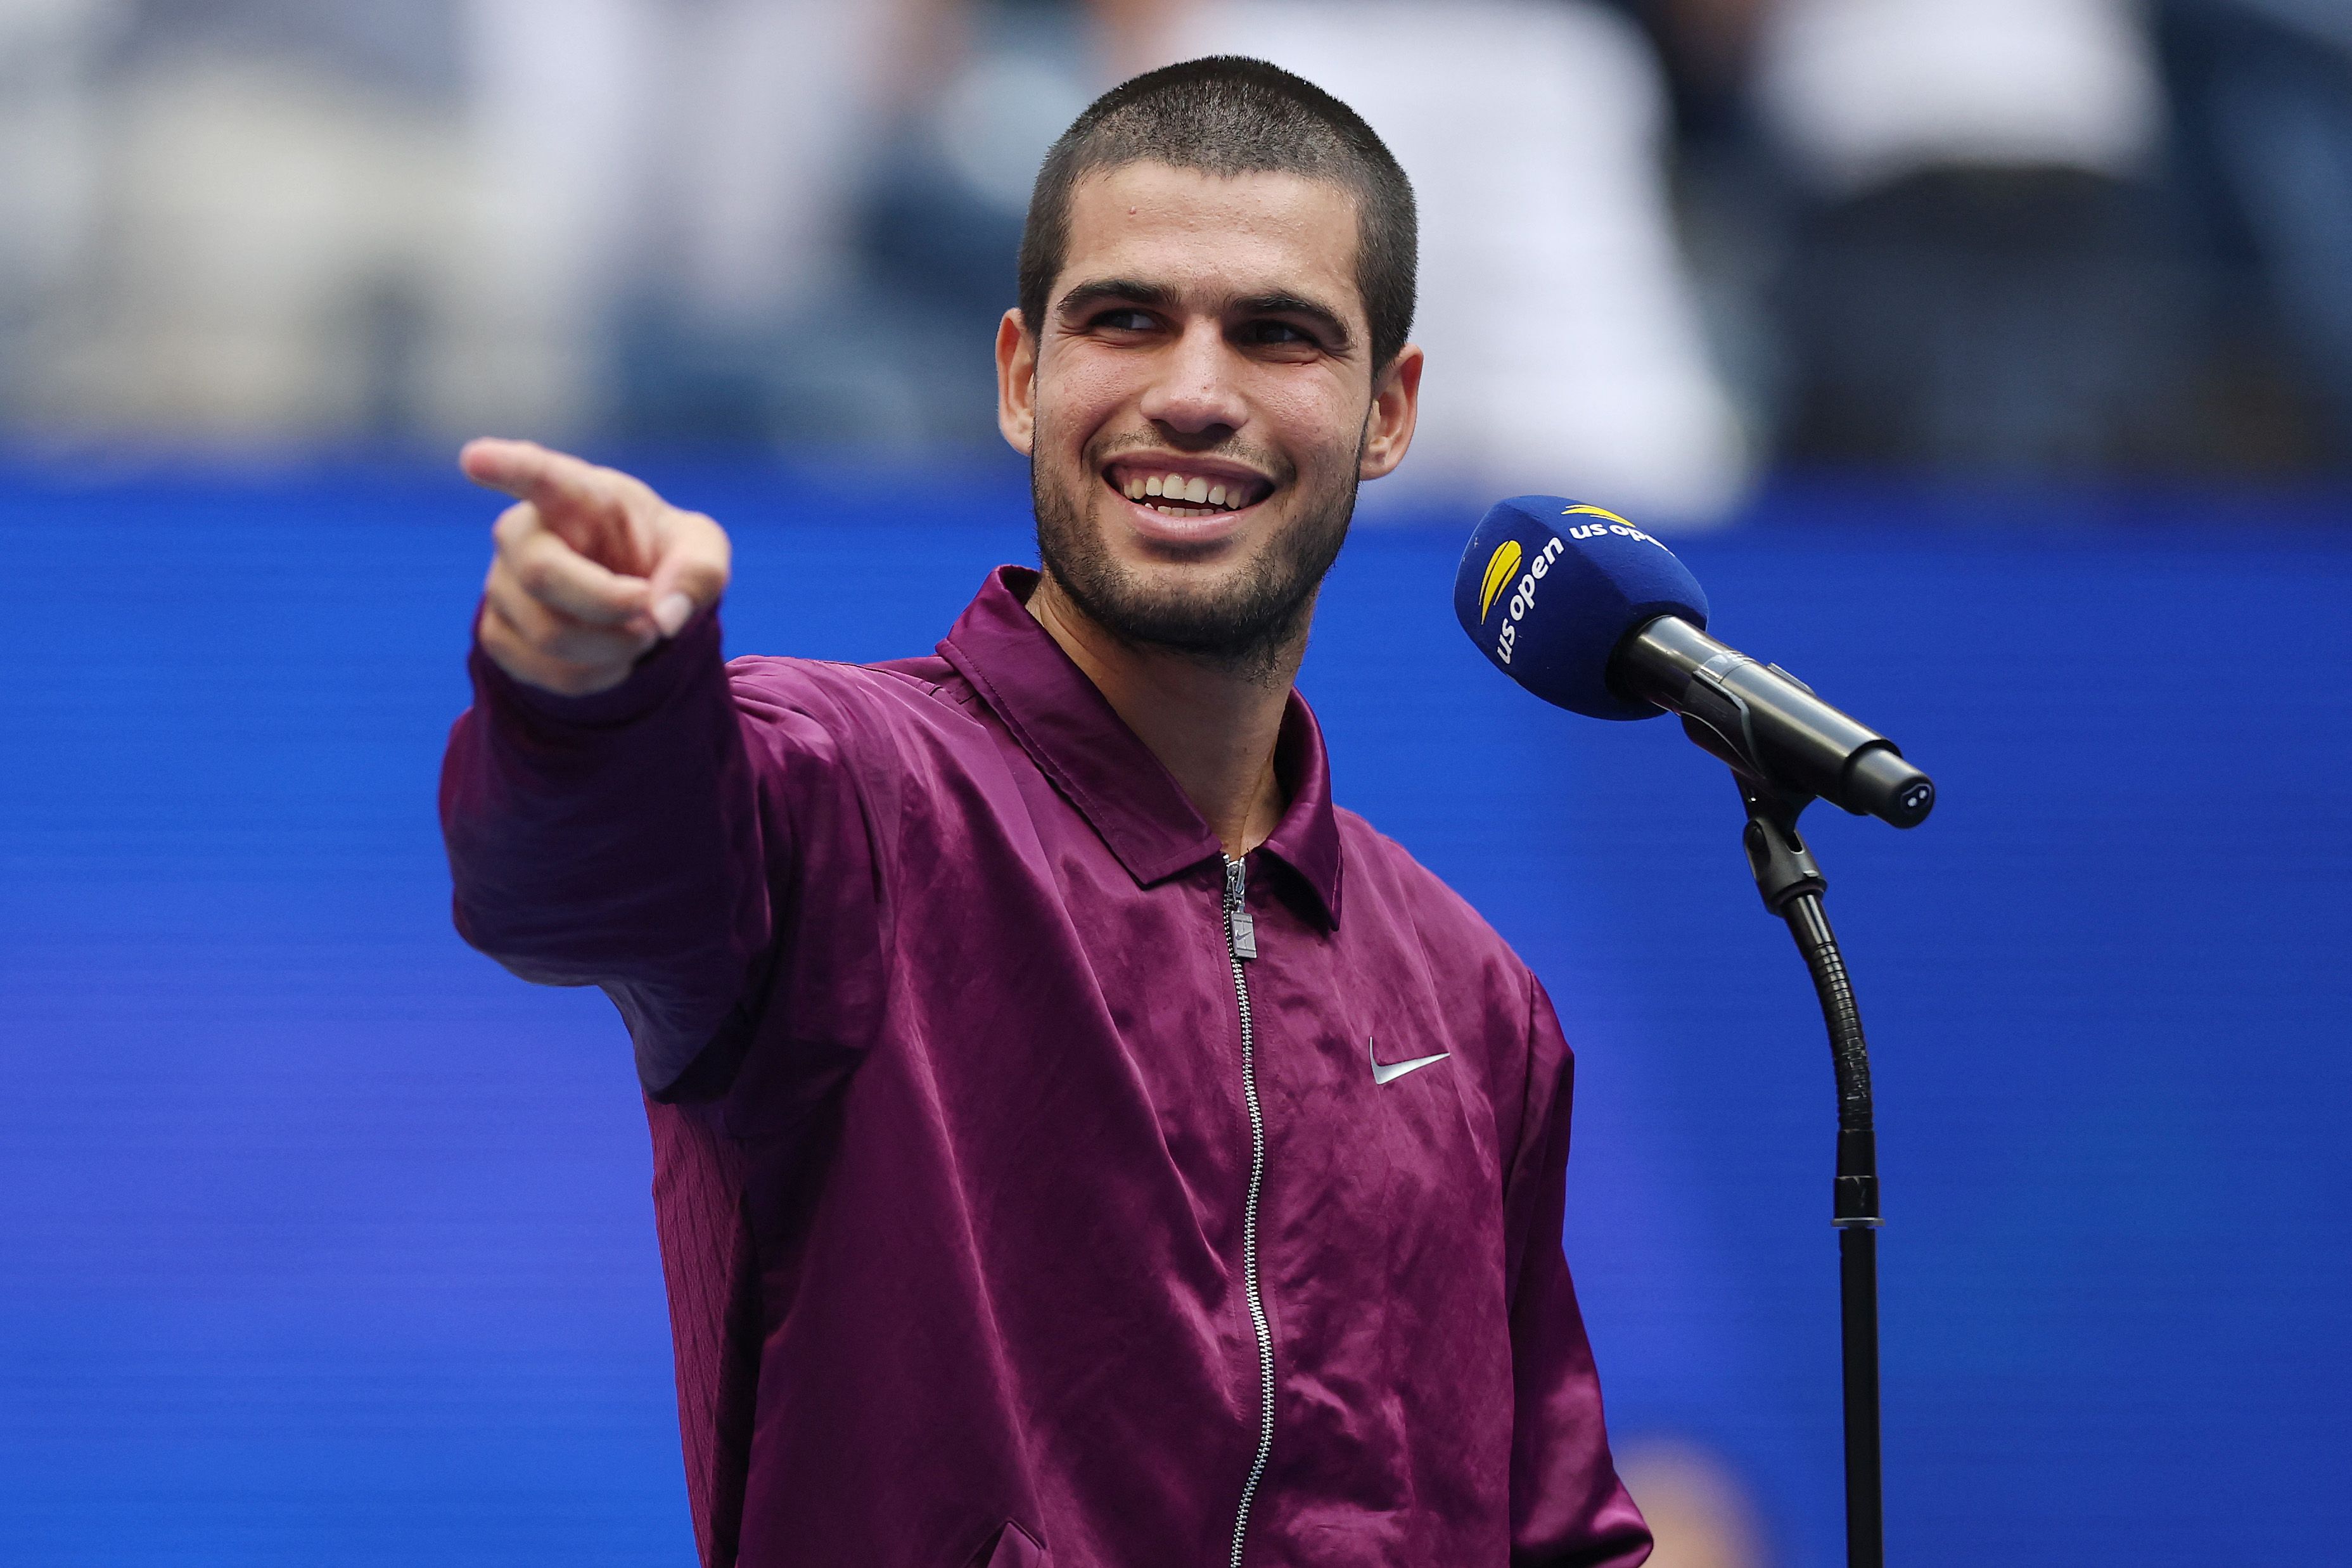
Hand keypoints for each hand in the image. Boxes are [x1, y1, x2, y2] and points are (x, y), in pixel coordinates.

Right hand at [462, 439, 731, 695]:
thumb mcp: (701, 552)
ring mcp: (501, 583)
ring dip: (613, 648)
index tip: (475, 458)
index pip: (538, 475)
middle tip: (652, 616)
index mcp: (577, 493)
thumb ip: (699, 572)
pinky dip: (594, 677)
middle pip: (542, 574)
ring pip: (547, 633)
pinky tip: (610, 656)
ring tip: (638, 633)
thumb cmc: (664, 556)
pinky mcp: (497, 632)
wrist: (637, 598)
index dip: (506, 466)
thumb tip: (664, 616)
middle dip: (609, 607)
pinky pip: (542, 672)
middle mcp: (524, 532)